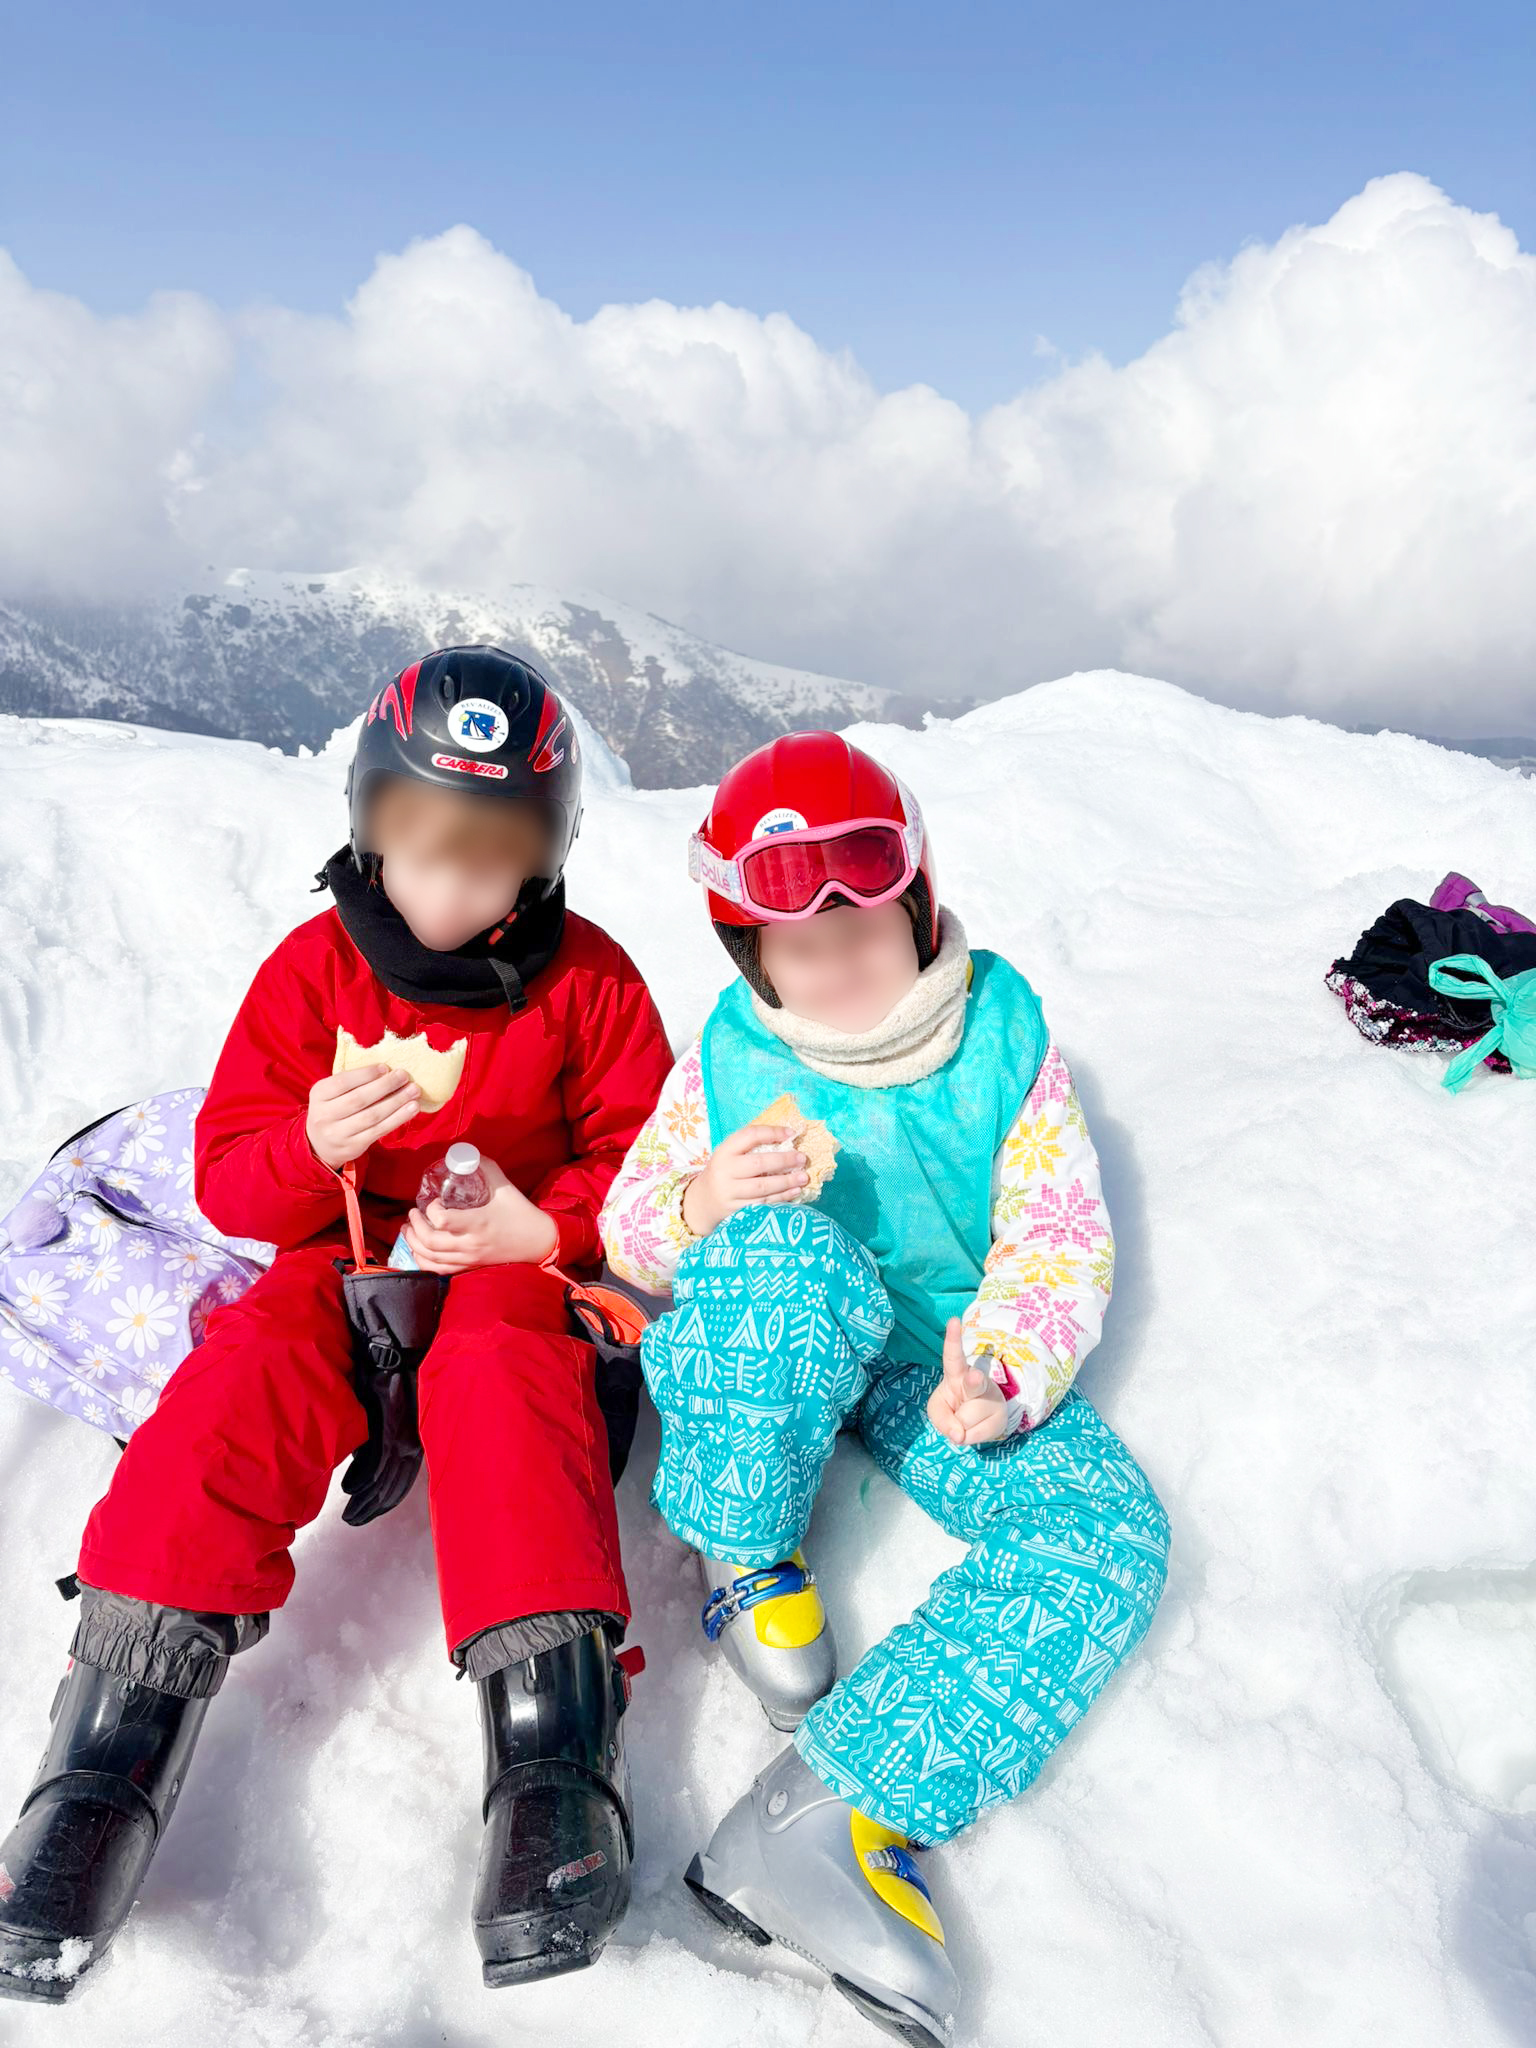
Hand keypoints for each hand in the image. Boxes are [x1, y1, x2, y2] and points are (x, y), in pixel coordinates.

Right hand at [306, 1065, 419, 1169]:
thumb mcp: (331, 1093)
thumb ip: (351, 1082)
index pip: (343, 1082)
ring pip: (372, 1116)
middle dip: (385, 1086)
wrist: (320, 1145)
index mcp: (319, 1094)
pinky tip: (411, 1108)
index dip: (366, 1074)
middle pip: (359, 1099)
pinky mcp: (353, 1146)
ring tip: (414, 1091)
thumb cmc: (333, 1110)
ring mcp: (338, 1133)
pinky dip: (398, 1118)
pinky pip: (379, 1130)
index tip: (386, 1067)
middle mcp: (324, 1115)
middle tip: (404, 1076)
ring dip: (396, 1102)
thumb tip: (387, 1069)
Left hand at [400, 1158, 559, 1273]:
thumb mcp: (504, 1186)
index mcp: (478, 1222)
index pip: (443, 1220)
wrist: (537, 1241)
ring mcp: (469, 1258)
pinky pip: (439, 1270)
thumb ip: (483, 1168)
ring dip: (413, 1243)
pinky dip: (423, 1261)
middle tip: (413, 1212)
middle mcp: (470, 1244)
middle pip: (431, 1241)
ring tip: (408, 1229)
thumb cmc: (520, 1211)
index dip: (431, 1209)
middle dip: (415, 1226)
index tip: (435, 1200)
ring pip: (431, 1258)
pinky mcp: (470, 1267)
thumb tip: (462, 1155)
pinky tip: (417, 1251)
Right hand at [681, 1122, 808, 1237]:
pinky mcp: (736, 1211)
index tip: (791, 1133)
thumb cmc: (724, 1173)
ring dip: (786, 1181)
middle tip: (802, 1158)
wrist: (703, 1202)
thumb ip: (752, 1147)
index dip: (772, 1132)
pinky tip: (795, 1192)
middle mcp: (724, 1171)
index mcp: (724, 1151)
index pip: (750, 1135)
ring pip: (763, 1186)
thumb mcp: (729, 1156)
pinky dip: (781, 1198)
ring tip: (804, 1177)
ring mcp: (729, 1193)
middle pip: (758, 1163)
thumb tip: (788, 1138)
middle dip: (784, 1160)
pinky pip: (763, 1204)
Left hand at [927, 1318, 1009, 1446]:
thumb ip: (941, 1420)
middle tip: (974, 1377)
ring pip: (967, 1419)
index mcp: (956, 1372)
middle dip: (974, 1381)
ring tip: (965, 1418)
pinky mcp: (1000, 1417)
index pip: (953, 1355)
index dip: (953, 1339)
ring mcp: (991, 1398)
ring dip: (960, 1426)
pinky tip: (974, 1427)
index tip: (954, 1320)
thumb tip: (958, 1435)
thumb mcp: (937, 1410)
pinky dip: (969, 1437)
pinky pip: (976, 1435)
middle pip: (974, 1382)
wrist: (978, 1419)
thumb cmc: (953, 1406)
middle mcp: (976, 1381)